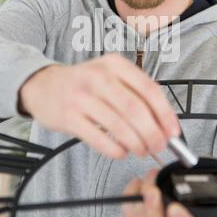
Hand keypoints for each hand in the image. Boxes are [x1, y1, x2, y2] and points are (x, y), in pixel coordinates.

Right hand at [18, 53, 179, 158]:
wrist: (43, 85)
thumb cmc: (84, 83)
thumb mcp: (110, 76)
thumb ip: (136, 94)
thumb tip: (164, 124)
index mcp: (115, 64)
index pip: (149, 89)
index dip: (165, 114)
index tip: (173, 132)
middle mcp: (99, 76)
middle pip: (136, 109)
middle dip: (153, 133)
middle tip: (159, 146)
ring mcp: (82, 96)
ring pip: (119, 126)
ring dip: (136, 144)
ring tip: (142, 151)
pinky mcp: (69, 116)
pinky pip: (98, 138)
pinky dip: (115, 149)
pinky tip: (121, 152)